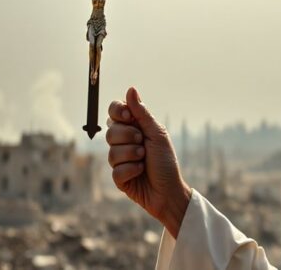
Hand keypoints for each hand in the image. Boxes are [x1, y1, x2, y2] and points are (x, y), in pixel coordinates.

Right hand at [106, 87, 190, 236]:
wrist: (169, 191)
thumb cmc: (166, 161)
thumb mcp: (157, 134)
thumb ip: (142, 113)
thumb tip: (130, 89)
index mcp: (134, 127)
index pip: (115, 111)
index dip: (118, 112)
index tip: (130, 117)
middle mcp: (124, 141)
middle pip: (111, 131)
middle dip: (129, 137)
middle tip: (143, 143)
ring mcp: (120, 159)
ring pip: (112, 151)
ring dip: (132, 155)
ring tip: (144, 160)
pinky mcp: (118, 177)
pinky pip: (115, 170)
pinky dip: (131, 171)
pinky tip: (140, 173)